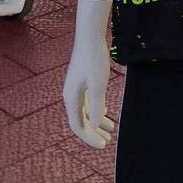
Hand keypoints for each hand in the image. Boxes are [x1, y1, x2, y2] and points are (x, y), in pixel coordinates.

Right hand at [63, 29, 113, 148]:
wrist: (90, 37)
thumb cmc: (94, 59)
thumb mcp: (98, 85)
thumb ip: (96, 106)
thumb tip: (96, 126)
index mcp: (71, 98)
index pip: (78, 126)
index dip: (89, 138)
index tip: (103, 145)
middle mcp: (70, 95)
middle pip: (80, 120)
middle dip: (93, 133)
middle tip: (107, 142)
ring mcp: (75, 87)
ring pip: (85, 111)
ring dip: (97, 121)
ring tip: (111, 128)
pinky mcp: (81, 80)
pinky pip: (87, 101)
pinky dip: (95, 109)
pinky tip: (105, 111)